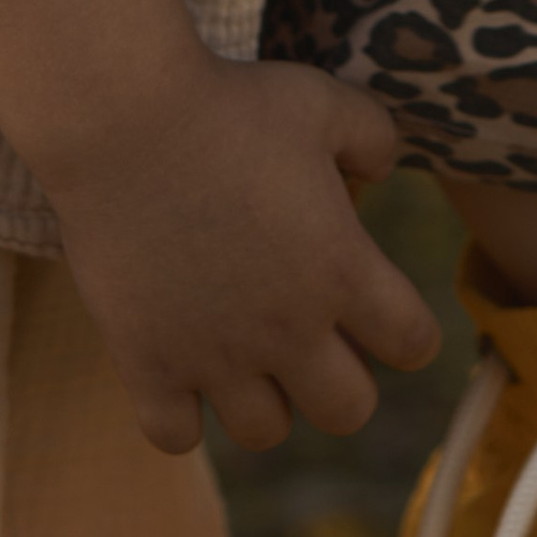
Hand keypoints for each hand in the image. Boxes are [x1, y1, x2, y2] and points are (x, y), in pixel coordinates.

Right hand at [32, 41, 438, 453]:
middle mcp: (287, 328)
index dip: (405, 327)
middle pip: (349, 412)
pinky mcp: (147, 362)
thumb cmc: (228, 101)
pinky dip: (181, 413)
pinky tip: (180, 363)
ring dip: (264, 397)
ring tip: (244, 348)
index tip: (379, 304)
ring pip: (265, 432)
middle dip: (342, 378)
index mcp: (341, 269)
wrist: (121, 115)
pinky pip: (176, 436)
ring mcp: (214, 354)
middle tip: (313, 333)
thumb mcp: (321, 100)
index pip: (414, 344)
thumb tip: (381, 173)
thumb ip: (372, 135)